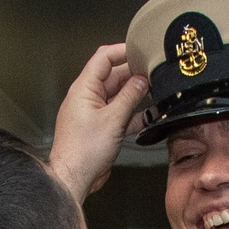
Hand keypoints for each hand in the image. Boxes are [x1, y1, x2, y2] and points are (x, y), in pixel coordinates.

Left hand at [49, 44, 146, 202]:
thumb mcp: (112, 120)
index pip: (104, 58)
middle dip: (134, 75)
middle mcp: (88, 97)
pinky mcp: (101, 128)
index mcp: (84, 88)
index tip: (140, 51)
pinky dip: (133, 115)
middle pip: (114, 77)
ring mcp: (94, 113)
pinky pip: (119, 115)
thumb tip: (141, 81)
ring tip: (155, 94)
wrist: (74, 178)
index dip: (123, 51)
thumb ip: (129, 97)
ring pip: (119, 97)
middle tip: (153, 75)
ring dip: (136, 96)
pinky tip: (148, 116)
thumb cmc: (82, 151)